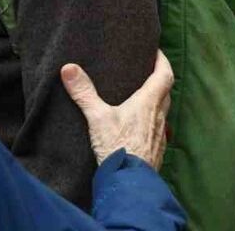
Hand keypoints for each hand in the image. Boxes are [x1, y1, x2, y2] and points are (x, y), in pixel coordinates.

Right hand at [61, 50, 173, 169]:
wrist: (130, 183)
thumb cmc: (118, 147)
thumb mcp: (97, 116)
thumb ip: (84, 92)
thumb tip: (69, 68)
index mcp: (149, 103)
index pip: (165, 75)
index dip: (162, 61)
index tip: (156, 52)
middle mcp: (159, 116)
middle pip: (166, 92)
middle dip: (159, 80)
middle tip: (147, 71)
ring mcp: (160, 134)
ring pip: (163, 111)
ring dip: (156, 101)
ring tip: (141, 96)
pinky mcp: (157, 149)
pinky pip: (158, 129)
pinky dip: (152, 121)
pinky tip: (138, 126)